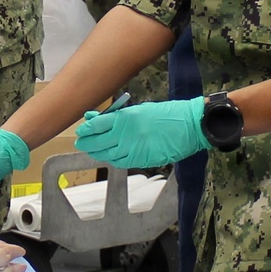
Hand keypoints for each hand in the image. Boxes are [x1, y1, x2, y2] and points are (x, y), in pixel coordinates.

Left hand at [75, 96, 209, 168]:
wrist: (189, 126)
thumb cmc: (166, 114)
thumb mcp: (139, 109)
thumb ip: (117, 116)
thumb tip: (96, 118)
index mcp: (125, 118)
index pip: (96, 125)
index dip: (86, 129)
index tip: (81, 130)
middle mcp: (126, 135)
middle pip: (97, 142)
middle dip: (86, 142)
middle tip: (81, 142)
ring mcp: (133, 149)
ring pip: (107, 154)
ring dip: (97, 152)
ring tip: (92, 149)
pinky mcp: (141, 160)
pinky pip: (120, 162)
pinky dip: (112, 159)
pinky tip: (109, 156)